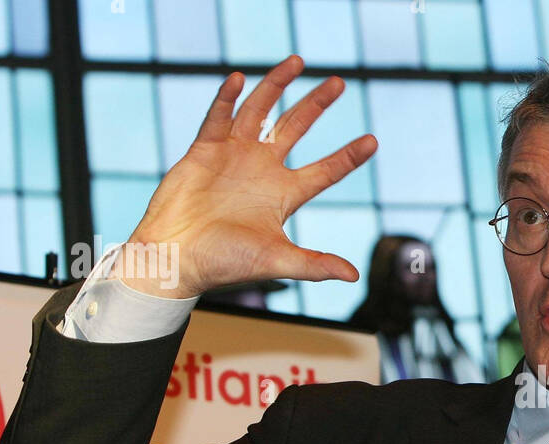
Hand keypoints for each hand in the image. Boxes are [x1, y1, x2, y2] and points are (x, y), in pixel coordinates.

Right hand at [112, 55, 377, 298]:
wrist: (176, 258)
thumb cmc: (225, 263)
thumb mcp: (277, 261)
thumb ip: (315, 264)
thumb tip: (354, 277)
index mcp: (284, 195)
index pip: (325, 171)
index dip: (348, 156)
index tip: (373, 141)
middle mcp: (262, 170)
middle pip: (296, 128)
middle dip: (316, 105)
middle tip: (339, 82)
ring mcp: (233, 156)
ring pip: (258, 111)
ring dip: (276, 86)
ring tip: (296, 61)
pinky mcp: (203, 150)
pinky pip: (217, 117)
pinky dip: (227, 98)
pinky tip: (239, 78)